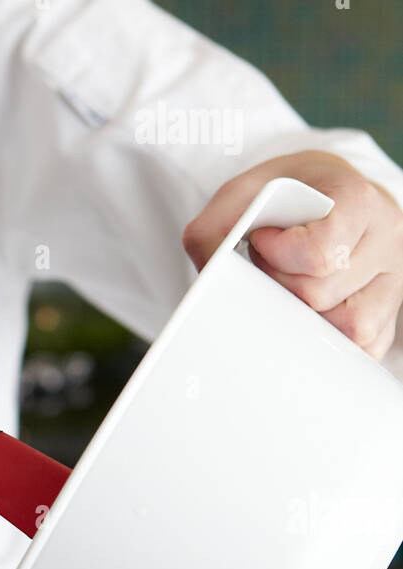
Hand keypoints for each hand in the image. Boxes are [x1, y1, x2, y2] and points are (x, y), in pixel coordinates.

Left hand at [182, 151, 402, 359]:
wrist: (321, 196)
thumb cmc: (285, 199)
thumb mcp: (242, 194)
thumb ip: (214, 230)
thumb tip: (210, 280)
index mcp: (359, 200)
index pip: (319, 252)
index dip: (278, 256)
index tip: (261, 241)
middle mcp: (386, 238)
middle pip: (321, 294)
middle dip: (280, 286)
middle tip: (271, 264)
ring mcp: (393, 280)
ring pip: (348, 328)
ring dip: (305, 318)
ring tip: (292, 288)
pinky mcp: (388, 316)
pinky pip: (365, 348)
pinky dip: (330, 343)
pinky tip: (310, 318)